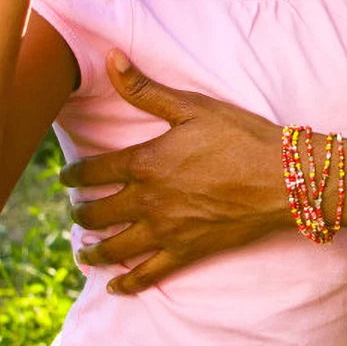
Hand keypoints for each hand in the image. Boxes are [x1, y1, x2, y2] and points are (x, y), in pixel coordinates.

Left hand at [60, 54, 286, 293]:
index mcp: (145, 163)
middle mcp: (147, 201)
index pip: (94, 171)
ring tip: (84, 249)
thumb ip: (145, 89)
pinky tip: (114, 288)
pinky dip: (127, 285)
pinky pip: (148, 275)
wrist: (280, 178)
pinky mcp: (186, 252)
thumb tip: (110, 58)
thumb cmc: (240, 137)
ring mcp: (165, 231)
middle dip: (81, 212)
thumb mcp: (192, 107)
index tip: (66, 179)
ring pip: (115, 247)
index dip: (74, 175)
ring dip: (93, 249)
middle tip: (76, 211)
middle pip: (98, 212)